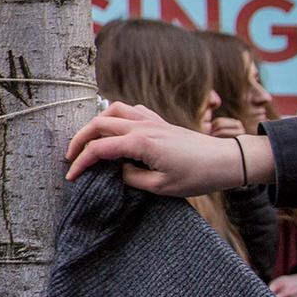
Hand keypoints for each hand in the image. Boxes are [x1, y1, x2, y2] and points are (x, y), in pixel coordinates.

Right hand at [65, 102, 262, 195]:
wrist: (226, 161)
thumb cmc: (197, 176)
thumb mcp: (161, 187)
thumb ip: (132, 178)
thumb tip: (118, 170)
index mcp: (139, 143)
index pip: (99, 149)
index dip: (81, 162)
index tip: (71, 177)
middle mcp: (142, 126)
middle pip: (98, 124)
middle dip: (79, 140)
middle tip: (71, 157)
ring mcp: (151, 121)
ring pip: (112, 110)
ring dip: (96, 123)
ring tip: (90, 139)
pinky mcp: (160, 121)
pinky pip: (132, 109)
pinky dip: (118, 114)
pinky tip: (118, 126)